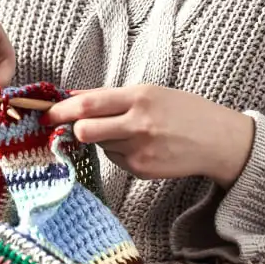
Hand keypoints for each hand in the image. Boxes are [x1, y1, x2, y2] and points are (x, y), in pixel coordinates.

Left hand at [40, 84, 254, 188]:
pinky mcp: (141, 170)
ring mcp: (140, 151)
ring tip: (126, 132)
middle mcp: (138, 124)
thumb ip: (108, 96)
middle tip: (71, 127)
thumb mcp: (149, 92)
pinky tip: (141, 146)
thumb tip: (70, 95)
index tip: (46, 113)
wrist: (218, 140)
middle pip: (86, 130)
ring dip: (102, 140)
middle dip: (74, 129)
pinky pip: (114, 160)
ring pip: (99, 146)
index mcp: (139, 98)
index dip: (62, 109)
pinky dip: (119, 153)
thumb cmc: (182, 110)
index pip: (88, 104)